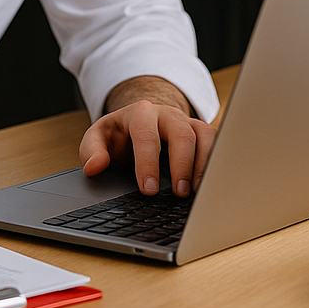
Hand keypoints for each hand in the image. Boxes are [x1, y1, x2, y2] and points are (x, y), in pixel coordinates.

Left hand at [79, 78, 215, 197]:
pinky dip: (217, 164)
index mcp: (141, 114)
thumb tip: (93, 167)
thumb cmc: (120, 134)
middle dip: (182, 165)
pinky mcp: (203, 134)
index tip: (148, 190)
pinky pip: (217, 144)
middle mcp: (168, 115)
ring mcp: (189, 123)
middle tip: (179, 194)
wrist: (140, 121)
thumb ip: (91, 151)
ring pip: (205, 136)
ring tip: (198, 193)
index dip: (148, 164)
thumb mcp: (98, 138)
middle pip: (182, 134)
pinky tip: (211, 186)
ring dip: (204, 165)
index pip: (146, 136)